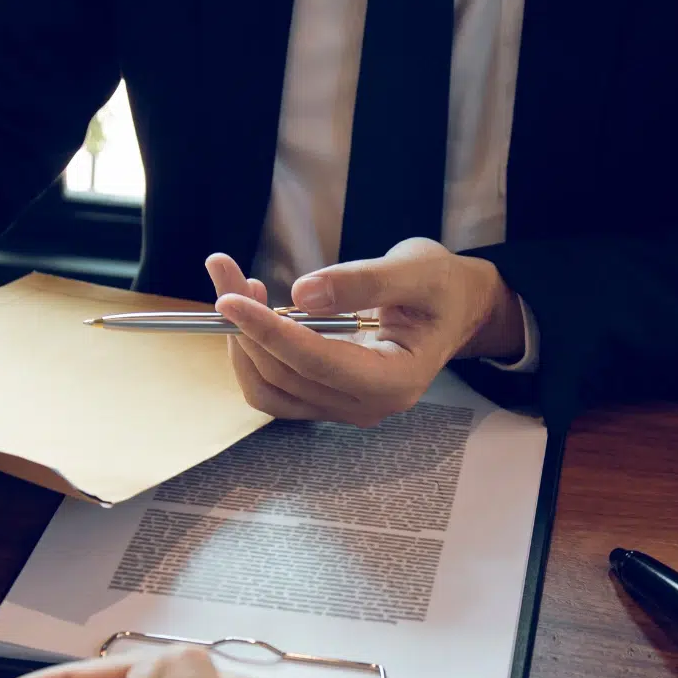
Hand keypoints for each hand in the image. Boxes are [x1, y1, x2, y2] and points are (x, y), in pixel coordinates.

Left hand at [208, 237, 525, 425]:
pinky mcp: (323, 399)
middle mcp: (366, 406)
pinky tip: (252, 310)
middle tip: (225, 271)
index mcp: (395, 380)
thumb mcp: (416, 269)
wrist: (453, 307)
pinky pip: (272, 386)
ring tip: (235, 287)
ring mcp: (341, 407)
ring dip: (240, 340)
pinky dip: (252, 350)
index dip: (268, 331)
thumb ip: (364, 281)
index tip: (229, 299)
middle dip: (245, 325)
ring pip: (268, 388)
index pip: (315, 362)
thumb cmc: (441, 287)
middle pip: (283, 375)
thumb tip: (303, 294)